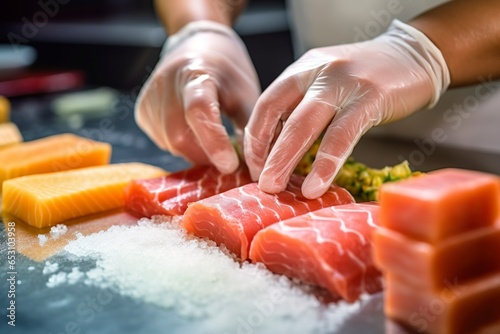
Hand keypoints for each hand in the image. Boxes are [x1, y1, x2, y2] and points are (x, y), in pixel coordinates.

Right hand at [136, 21, 259, 173]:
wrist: (198, 45)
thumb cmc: (227, 73)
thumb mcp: (246, 95)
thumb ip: (247, 130)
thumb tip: (250, 164)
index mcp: (196, 73)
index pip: (199, 111)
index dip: (214, 142)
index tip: (231, 164)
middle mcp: (165, 84)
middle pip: (179, 136)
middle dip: (206, 155)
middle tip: (227, 158)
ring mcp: (149, 98)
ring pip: (170, 144)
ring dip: (195, 152)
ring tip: (213, 142)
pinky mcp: (143, 112)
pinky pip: (162, 141)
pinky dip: (183, 147)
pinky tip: (195, 134)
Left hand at [244, 19, 449, 198]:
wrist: (414, 53)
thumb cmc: (367, 76)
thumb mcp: (326, 82)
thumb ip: (303, 106)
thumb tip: (279, 146)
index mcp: (302, 69)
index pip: (266, 104)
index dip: (257, 138)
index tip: (256, 166)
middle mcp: (317, 72)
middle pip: (279, 115)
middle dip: (265, 153)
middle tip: (261, 184)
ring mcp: (343, 83)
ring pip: (304, 126)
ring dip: (285, 159)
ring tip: (275, 187)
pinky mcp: (370, 97)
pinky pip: (341, 136)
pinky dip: (325, 164)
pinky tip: (315, 186)